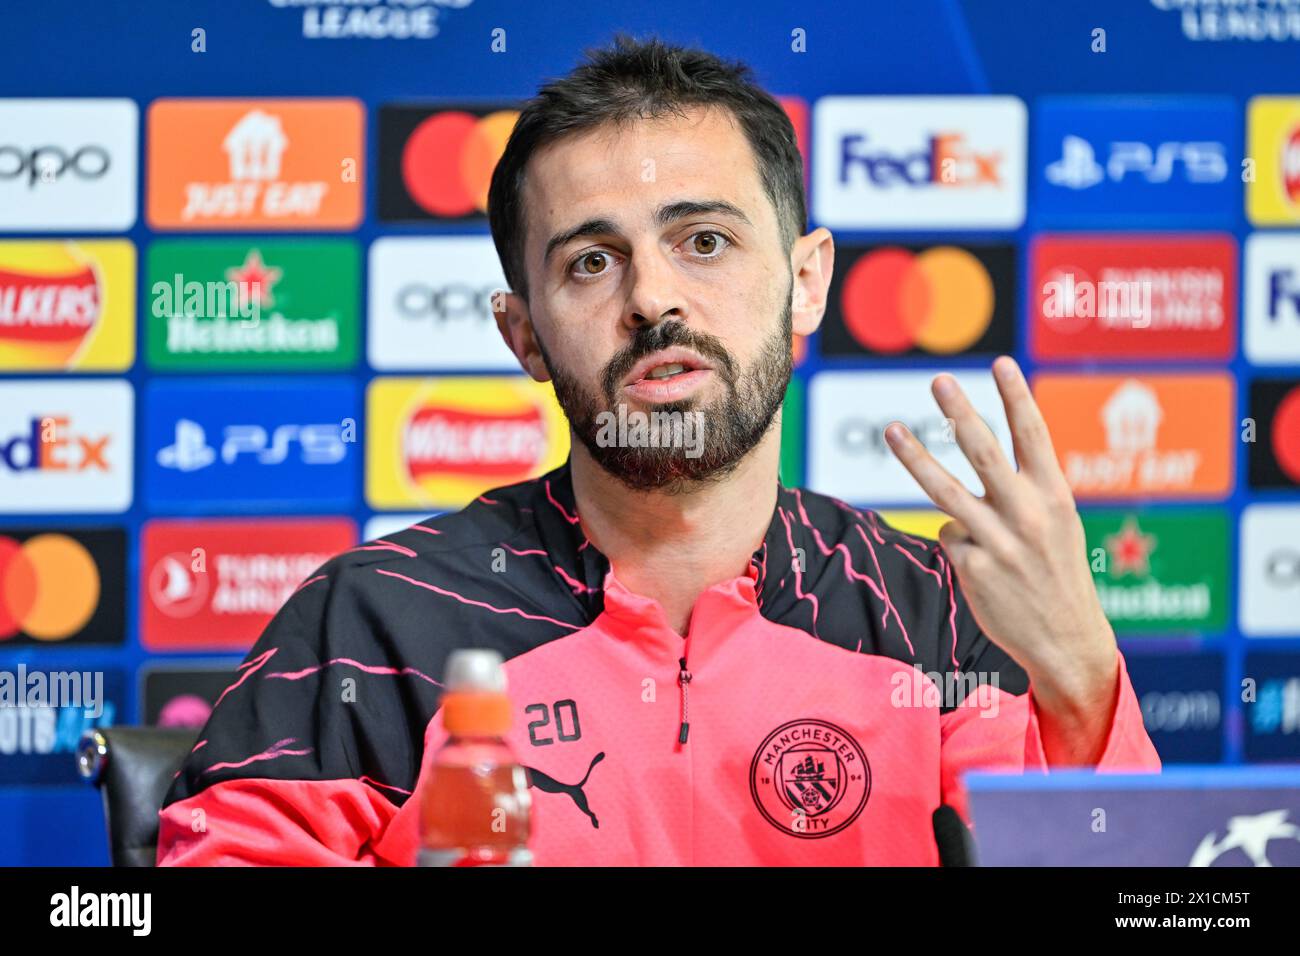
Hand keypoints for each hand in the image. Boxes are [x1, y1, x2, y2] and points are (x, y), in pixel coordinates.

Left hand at [882, 356, 1118, 763]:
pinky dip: (959, 541)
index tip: (999, 362)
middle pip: (984, 453)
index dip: (1017, 397)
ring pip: (945, 490)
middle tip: (939, 380)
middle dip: (960, 413)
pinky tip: (982, 563)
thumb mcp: (1060, 522)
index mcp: (1055, 496)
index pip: (1034, 436)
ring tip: (891, 428)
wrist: (1066, 639)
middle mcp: (1027, 514)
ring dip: (914, 456)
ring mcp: (998, 542)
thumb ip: (1030, 485)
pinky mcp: (972, 568)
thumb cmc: (1058, 571)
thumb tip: (983, 449)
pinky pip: (949, 536)